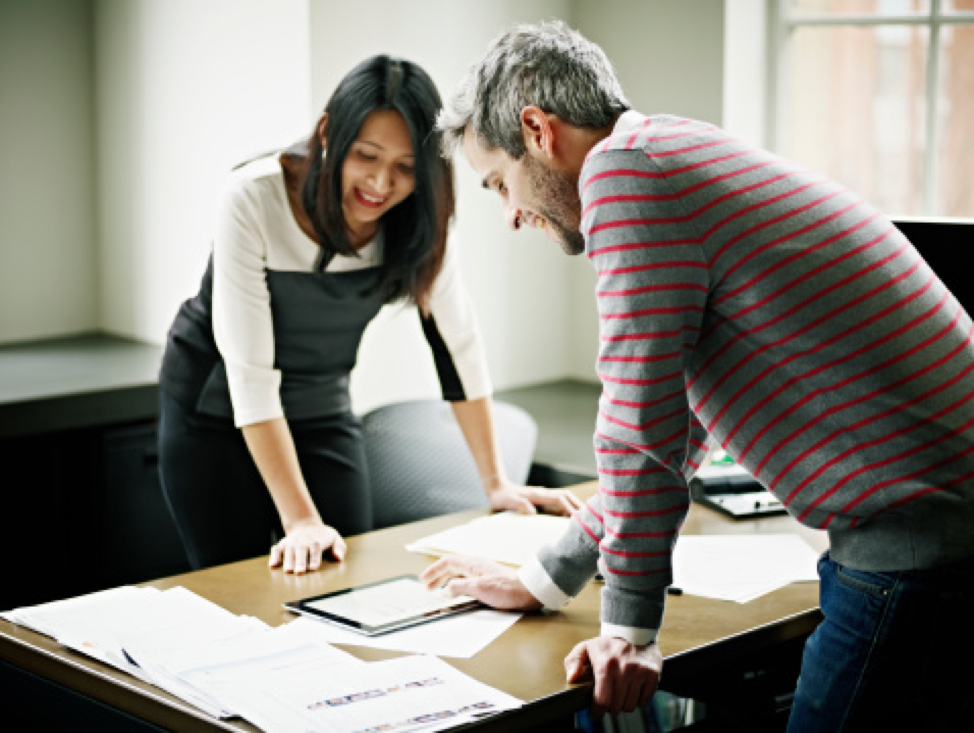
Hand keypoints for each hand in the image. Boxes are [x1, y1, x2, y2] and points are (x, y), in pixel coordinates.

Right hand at [268, 518, 346, 573]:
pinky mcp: (282, 544)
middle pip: (301, 551)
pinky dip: (274, 556)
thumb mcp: (335, 538)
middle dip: (300, 561)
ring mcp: (292, 542)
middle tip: (299, 572)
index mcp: (316, 541)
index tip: (313, 568)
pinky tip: (273, 565)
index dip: (314, 558)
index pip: (315, 549)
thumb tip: (338, 558)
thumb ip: (339, 548)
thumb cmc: (323, 536)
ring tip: (288, 571)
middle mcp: (303, 541)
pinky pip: (276, 549)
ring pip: (289, 551)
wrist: (306, 525)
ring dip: (288, 561)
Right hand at [420, 554, 541, 610]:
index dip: (433, 570)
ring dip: (446, 581)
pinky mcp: (488, 581)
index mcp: (472, 564)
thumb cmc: (507, 589)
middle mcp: (476, 566)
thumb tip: (444, 590)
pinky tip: (458, 593)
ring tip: (438, 590)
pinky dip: (456, 585)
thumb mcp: (478, 589)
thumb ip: (458, 587)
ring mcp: (482, 573)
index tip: (423, 580)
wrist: (528, 591)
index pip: (447, 562)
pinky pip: (466, 580)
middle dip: (437, 576)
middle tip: (427, 587)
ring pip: (458, 573)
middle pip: (451, 567)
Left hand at [486, 480, 584, 516]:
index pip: (559, 499)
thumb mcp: (508, 502)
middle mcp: (544, 493)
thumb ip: (520, 505)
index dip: (570, 508)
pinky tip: (572, 518)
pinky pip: (559, 503)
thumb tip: (533, 512)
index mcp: (538, 494)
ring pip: (565, 498)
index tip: (578, 518)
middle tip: (590, 517)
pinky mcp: (543, 500)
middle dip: (579, 505)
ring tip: (585, 518)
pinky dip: (568, 508)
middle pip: (567, 497)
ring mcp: (544, 496)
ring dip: (575, 506)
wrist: (497, 488)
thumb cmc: (502, 497)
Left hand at [564, 636, 661, 716]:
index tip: (595, 713)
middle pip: (616, 707)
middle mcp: (624, 669)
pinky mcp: (653, 674)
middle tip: (608, 698)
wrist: (633, 630)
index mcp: (606, 664)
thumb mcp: (585, 647)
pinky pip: (645, 701)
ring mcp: (640, 672)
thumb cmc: (607, 644)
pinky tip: (632, 690)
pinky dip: (638, 700)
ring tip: (620, 693)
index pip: (602, 700)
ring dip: (624, 704)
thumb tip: (572, 677)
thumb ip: (573, 662)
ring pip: (630, 706)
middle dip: (610, 706)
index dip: (597, 711)